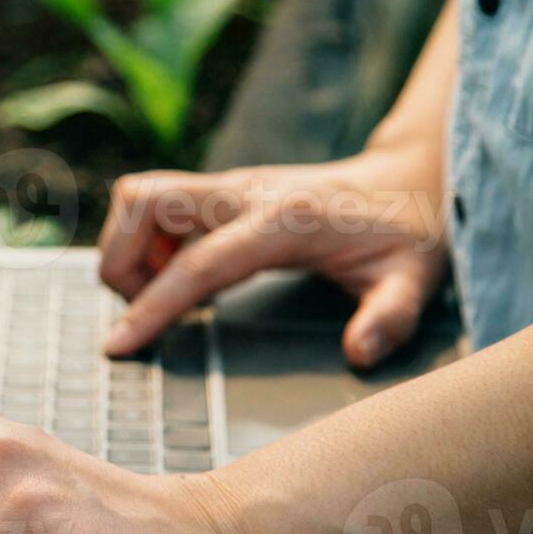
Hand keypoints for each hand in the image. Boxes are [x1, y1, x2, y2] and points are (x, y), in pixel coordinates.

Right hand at [98, 149, 447, 367]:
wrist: (413, 180)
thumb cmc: (408, 236)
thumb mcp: (414, 280)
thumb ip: (390, 317)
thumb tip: (359, 353)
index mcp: (284, 221)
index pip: (198, 264)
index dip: (152, 306)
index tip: (118, 346)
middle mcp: (245, 192)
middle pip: (142, 202)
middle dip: (122, 260)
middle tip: (149, 306)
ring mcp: (229, 185)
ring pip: (139, 196)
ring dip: (132, 247)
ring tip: (168, 289)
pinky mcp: (222, 189)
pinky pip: (156, 203)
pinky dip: (150, 240)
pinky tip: (188, 272)